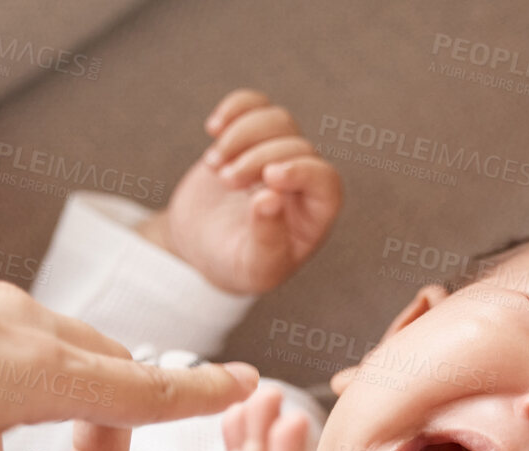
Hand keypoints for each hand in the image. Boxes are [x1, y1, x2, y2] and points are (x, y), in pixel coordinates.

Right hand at [137, 89, 341, 295]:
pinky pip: (254, 105)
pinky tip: (213, 128)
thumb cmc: (236, 265)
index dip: (302, 171)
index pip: (326, 180)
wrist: (202, 249)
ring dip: (242, 134)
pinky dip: (235, 108)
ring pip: (277, 120)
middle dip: (257, 158)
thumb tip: (269, 199)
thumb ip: (266, 239)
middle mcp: (303, 181)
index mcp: (315, 214)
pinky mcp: (250, 139)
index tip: (269, 178)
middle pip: (295, 145)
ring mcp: (277, 154)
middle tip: (226, 180)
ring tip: (213, 164)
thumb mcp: (254, 267)